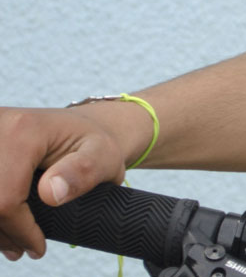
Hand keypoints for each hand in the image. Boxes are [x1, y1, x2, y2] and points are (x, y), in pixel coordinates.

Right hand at [0, 103, 150, 260]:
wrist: (79, 128)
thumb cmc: (93, 145)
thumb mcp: (103, 155)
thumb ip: (84, 172)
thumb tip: (51, 193)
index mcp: (24, 131)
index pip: (5, 197)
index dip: (19, 230)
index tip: (37, 247)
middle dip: (3, 231)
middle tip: (23, 249)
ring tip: (14, 243)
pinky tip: (4, 226)